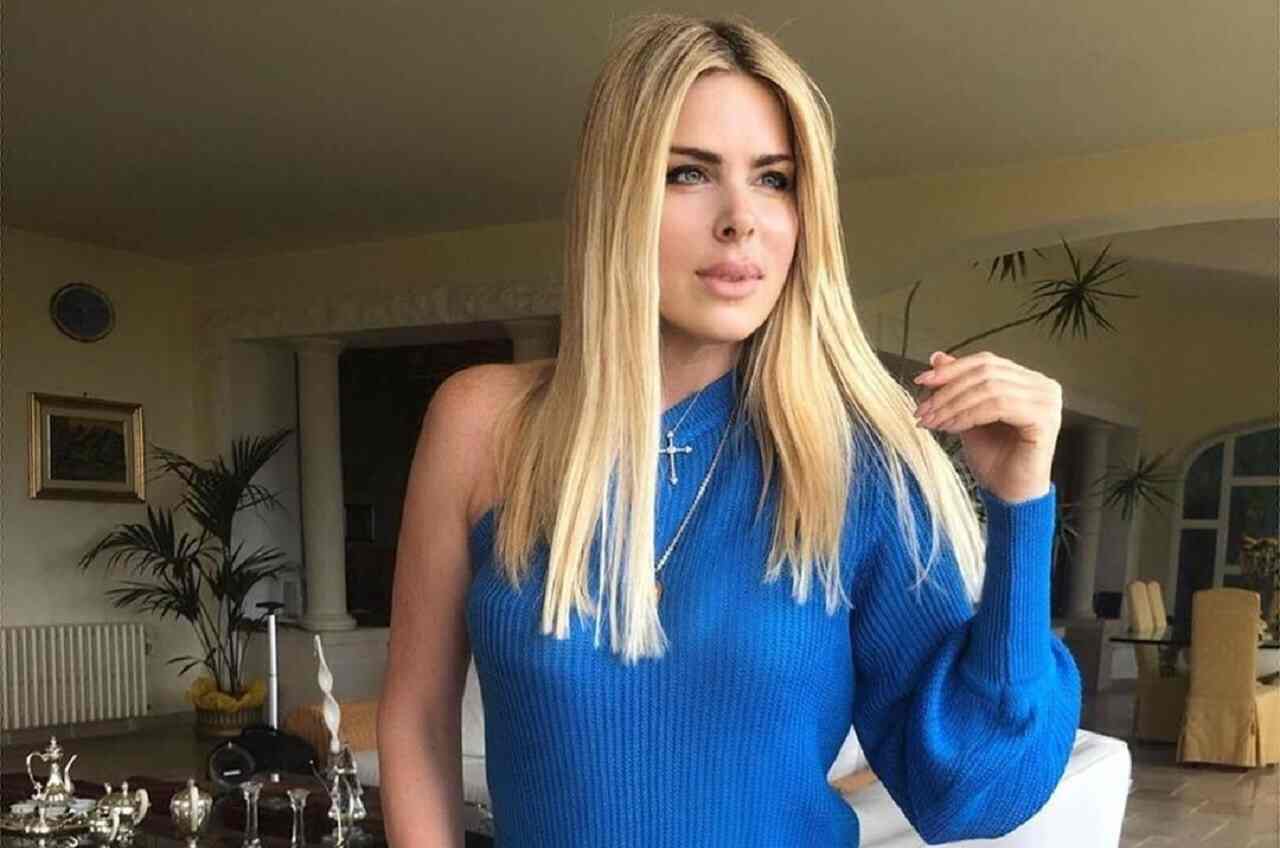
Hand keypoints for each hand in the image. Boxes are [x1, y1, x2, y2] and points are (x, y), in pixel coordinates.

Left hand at [912, 351, 1059, 503]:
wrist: (1009, 493)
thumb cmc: (993, 458)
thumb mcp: (966, 416)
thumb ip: (957, 387)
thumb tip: (936, 358)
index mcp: (1028, 380)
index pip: (986, 362)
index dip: (951, 369)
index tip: (921, 381)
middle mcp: (1043, 386)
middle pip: (986, 372)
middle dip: (948, 390)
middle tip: (923, 408)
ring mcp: (1047, 401)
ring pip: (989, 388)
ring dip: (953, 404)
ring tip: (932, 421)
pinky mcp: (1044, 419)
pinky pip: (998, 406)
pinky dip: (968, 415)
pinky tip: (951, 428)